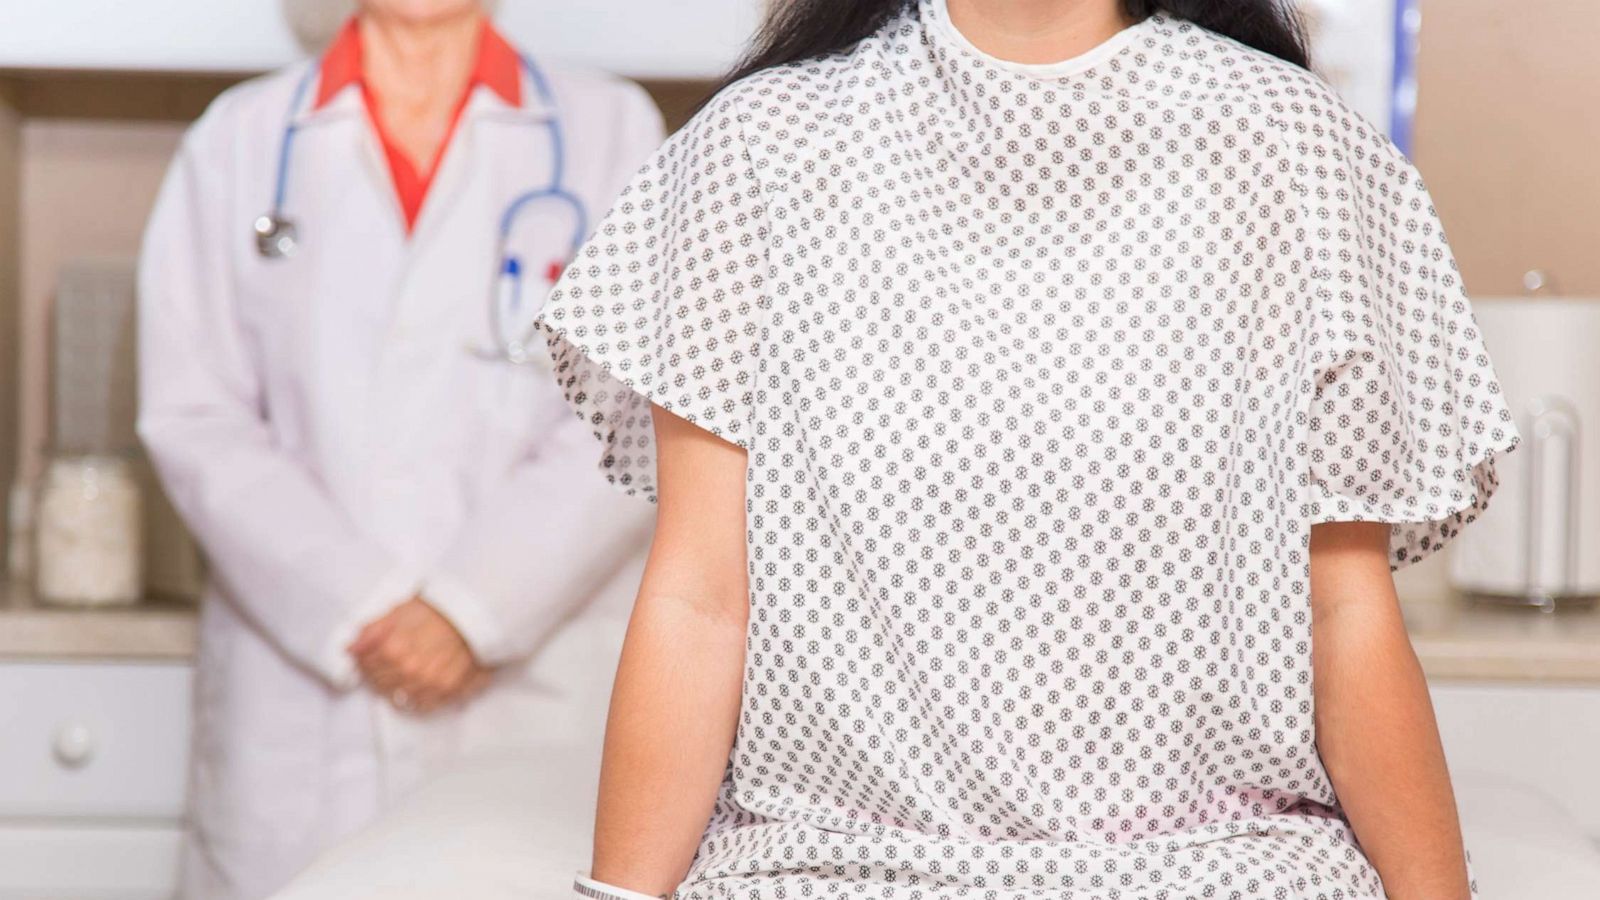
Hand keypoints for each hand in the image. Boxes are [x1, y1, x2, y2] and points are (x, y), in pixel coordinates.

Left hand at [349, 597, 490, 713]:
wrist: (474, 615)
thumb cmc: (437, 610)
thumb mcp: (400, 610)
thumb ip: (372, 630)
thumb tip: (349, 649)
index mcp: (393, 649)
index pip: (365, 666)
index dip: (365, 660)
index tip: (371, 654)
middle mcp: (409, 670)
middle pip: (379, 684)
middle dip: (378, 674)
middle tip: (389, 662)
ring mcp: (428, 683)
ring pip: (398, 697)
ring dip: (396, 687)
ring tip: (404, 672)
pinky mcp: (446, 691)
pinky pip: (421, 705)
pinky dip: (415, 699)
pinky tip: (417, 685)